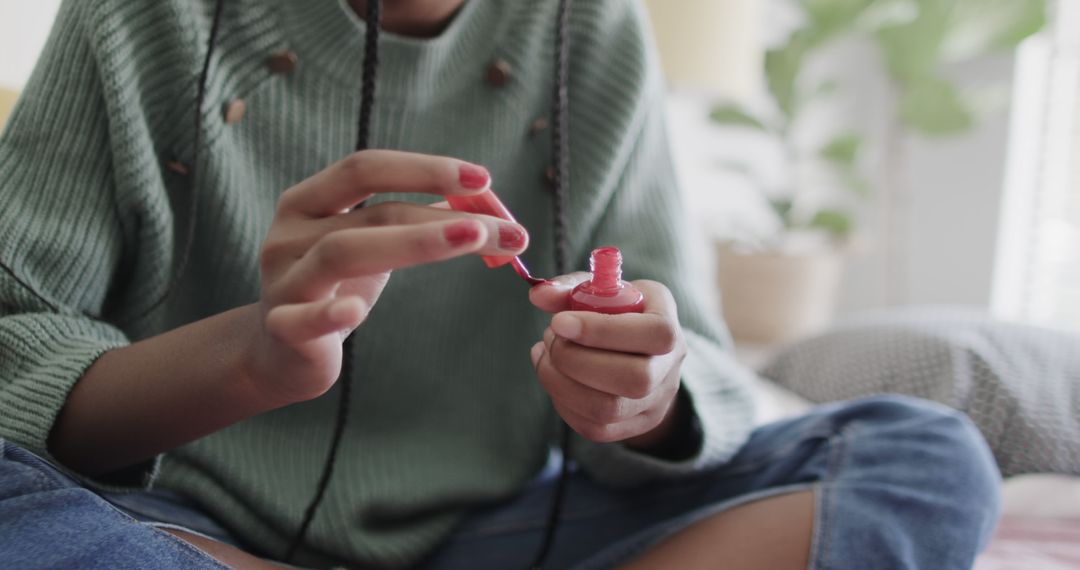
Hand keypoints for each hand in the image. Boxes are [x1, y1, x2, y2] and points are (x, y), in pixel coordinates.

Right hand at [248, 150, 528, 404]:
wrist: (280, 353)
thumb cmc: (335, 287)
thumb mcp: (370, 245)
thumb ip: (414, 219)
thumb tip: (484, 200)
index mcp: (309, 201)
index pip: (366, 169)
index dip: (424, 169)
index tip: (482, 180)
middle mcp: (290, 233)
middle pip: (372, 214)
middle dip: (444, 217)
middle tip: (506, 229)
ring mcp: (284, 280)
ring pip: (343, 253)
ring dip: (415, 244)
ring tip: (473, 240)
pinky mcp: (282, 328)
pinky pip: (303, 319)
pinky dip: (330, 313)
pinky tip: (357, 310)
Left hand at [529, 275, 687, 450]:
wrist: (638, 351)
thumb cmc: (615, 313)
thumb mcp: (601, 292)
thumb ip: (571, 289)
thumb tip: (538, 295)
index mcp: (669, 323)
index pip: (655, 333)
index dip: (604, 330)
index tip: (559, 321)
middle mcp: (669, 367)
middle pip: (634, 379)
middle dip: (576, 360)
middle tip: (551, 337)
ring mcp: (654, 402)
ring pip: (608, 410)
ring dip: (561, 382)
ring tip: (546, 354)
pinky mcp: (633, 426)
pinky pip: (594, 428)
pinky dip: (563, 403)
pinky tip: (553, 376)